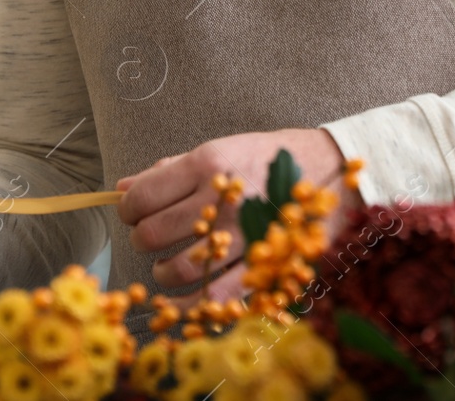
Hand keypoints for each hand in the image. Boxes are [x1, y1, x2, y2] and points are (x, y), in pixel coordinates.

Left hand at [114, 128, 363, 308]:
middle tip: (153, 237)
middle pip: (152, 234)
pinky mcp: (260, 263)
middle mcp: (220, 199)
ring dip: (162, 271)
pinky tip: (181, 300)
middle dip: (144, 239)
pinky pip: (211, 295)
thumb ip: (170, 170)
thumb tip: (121, 189)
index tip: (135, 213)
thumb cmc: (271, 157)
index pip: (141, 197)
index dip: (128, 210)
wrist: (333, 168)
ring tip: (167, 265)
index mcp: (207, 163)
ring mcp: (240, 235)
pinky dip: (188, 305)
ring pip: (176, 268)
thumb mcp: (221, 149)